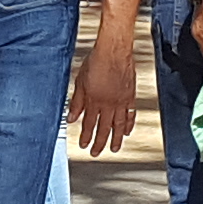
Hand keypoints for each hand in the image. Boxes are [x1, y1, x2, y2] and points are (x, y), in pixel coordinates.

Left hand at [71, 36, 139, 160]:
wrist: (114, 50)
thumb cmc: (96, 61)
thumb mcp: (80, 82)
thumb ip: (76, 102)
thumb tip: (71, 118)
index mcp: (94, 101)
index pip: (88, 124)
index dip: (85, 136)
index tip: (83, 145)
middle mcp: (108, 104)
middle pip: (104, 128)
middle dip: (99, 142)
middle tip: (96, 153)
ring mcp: (121, 101)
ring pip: (118, 125)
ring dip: (115, 139)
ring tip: (114, 148)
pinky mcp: (131, 96)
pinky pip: (130, 114)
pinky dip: (129, 124)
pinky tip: (127, 131)